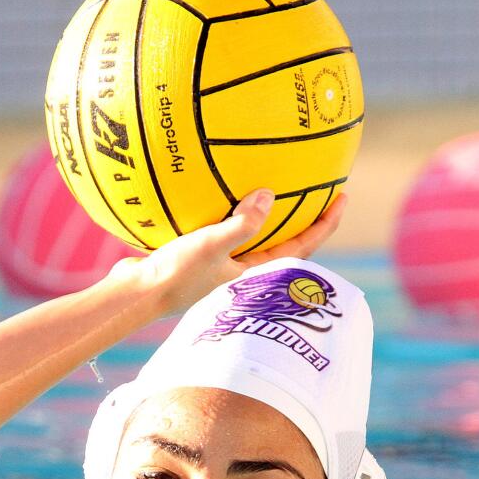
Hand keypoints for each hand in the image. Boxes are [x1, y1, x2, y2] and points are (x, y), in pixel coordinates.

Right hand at [111, 189, 346, 315]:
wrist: (136, 294)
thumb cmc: (176, 275)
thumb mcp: (212, 245)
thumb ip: (242, 223)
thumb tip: (270, 195)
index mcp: (254, 272)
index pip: (301, 246)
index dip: (324, 223)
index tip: (342, 197)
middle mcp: (242, 270)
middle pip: (284, 241)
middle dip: (303, 217)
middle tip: (320, 188)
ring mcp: (221, 264)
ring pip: (254, 234)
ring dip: (268, 213)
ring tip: (276, 184)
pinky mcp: (199, 256)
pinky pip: (224, 227)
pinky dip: (231, 209)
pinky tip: (221, 188)